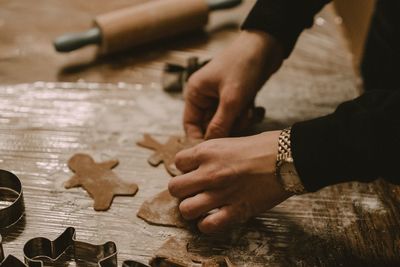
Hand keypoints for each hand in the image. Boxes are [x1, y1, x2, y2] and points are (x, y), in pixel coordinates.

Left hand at [168, 131, 291, 233]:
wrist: (289, 157)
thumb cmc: (263, 147)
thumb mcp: (229, 142)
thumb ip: (210, 155)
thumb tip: (197, 166)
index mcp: (208, 151)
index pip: (178, 162)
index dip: (185, 168)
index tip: (194, 171)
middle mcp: (210, 172)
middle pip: (175, 188)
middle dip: (182, 190)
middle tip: (194, 190)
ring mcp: (222, 193)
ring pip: (186, 209)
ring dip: (192, 209)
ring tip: (201, 206)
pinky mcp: (236, 210)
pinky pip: (208, 225)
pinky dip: (207, 224)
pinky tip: (212, 218)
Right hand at [183, 30, 283, 138]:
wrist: (266, 45)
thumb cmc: (243, 66)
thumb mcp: (231, 99)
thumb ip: (220, 124)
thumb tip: (209, 145)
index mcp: (195, 93)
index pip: (190, 125)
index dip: (200, 139)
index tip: (214, 150)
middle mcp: (204, 96)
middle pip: (210, 126)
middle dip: (226, 128)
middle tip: (240, 123)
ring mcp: (220, 97)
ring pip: (226, 123)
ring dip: (239, 122)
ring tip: (250, 112)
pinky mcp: (235, 98)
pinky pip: (237, 116)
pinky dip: (246, 115)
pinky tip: (256, 108)